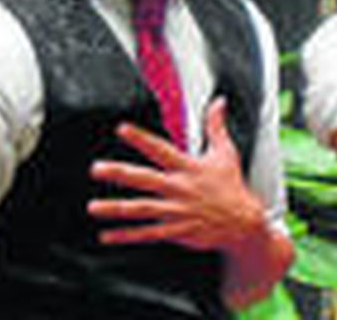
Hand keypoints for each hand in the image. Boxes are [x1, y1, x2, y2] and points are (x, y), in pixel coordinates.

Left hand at [88, 98, 267, 253]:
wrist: (243, 220)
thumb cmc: (231, 185)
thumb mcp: (226, 152)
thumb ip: (216, 126)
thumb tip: (218, 102)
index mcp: (190, 167)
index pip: (161, 149)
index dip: (142, 138)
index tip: (122, 129)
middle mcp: (180, 188)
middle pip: (146, 179)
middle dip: (120, 173)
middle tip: (97, 168)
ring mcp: (177, 211)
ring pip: (142, 209)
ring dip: (117, 208)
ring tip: (94, 207)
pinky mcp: (177, 230)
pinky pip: (148, 233)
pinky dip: (127, 235)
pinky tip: (108, 234)